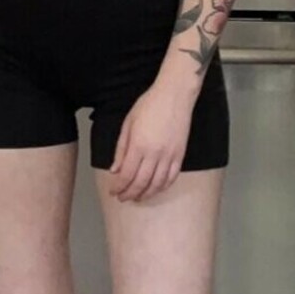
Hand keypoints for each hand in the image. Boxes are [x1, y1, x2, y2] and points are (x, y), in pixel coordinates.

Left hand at [108, 82, 194, 201]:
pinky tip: (155, 189)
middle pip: (141, 183)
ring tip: (137, 197)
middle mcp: (154, 153)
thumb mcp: (128, 123)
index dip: (119, 187)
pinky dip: (162, 187)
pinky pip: (171, 177)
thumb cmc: (149, 105)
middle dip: (130, 194)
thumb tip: (114, 169)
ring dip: (146, 194)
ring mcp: (169, 155)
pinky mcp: (180, 154)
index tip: (114, 191)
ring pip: (157, 184)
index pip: (126, 175)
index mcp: (138, 145)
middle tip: (123, 198)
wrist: (174, 95)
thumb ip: (121, 149)